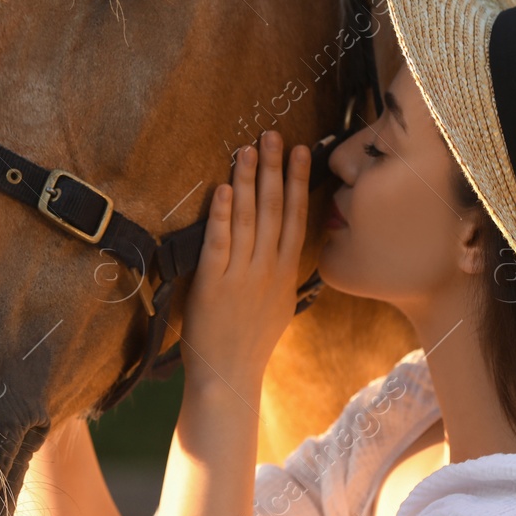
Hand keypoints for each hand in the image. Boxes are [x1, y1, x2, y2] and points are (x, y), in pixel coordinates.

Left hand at [181, 130, 311, 395]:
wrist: (228, 380)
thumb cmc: (249, 345)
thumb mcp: (278, 307)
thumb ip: (283, 275)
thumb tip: (287, 249)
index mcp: (285, 273)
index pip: (296, 217)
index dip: (298, 182)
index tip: (301, 151)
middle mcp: (268, 270)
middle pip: (275, 210)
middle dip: (274, 169)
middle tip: (272, 135)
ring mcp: (242, 276)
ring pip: (250, 219)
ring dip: (248, 181)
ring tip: (247, 149)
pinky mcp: (214, 284)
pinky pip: (220, 242)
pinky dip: (222, 214)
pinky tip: (224, 189)